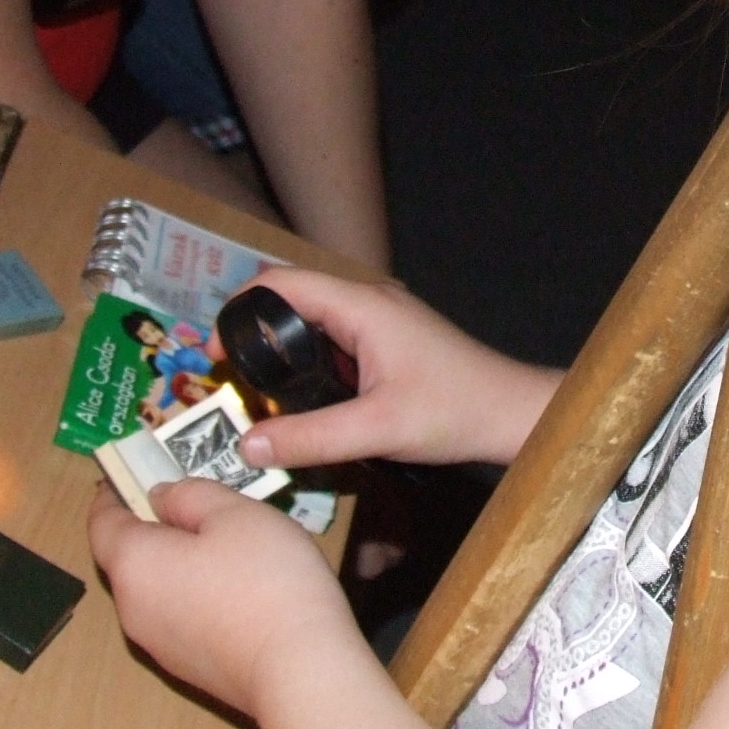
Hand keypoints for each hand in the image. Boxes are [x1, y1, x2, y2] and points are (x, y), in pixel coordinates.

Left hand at [88, 478, 351, 715]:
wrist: (300, 673)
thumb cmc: (265, 580)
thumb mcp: (234, 513)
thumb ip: (189, 494)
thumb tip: (160, 497)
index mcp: (134, 562)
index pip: (102, 520)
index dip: (114, 489)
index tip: (135, 468)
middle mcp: (132, 607)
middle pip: (130, 556)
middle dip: (154, 525)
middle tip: (196, 499)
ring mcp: (159, 644)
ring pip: (157, 587)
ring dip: (179, 561)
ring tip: (229, 542)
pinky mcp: (189, 668)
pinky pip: (181, 616)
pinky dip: (197, 593)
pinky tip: (241, 588)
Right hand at [223, 267, 559, 470]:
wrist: (513, 414)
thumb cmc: (456, 412)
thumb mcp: (377, 431)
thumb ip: (309, 438)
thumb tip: (247, 445)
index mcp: (362, 306)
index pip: (282, 283)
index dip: (239, 310)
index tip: (215, 352)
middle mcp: (369, 303)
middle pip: (293, 299)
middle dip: (255, 333)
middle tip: (231, 379)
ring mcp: (382, 321)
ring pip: (314, 322)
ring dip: (283, 350)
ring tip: (256, 394)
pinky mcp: (389, 343)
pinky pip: (335, 341)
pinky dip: (309, 362)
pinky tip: (300, 400)